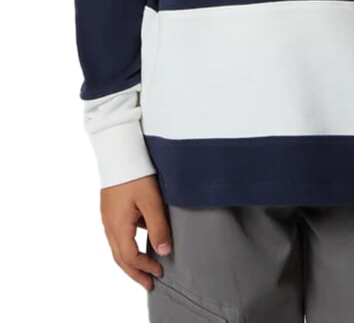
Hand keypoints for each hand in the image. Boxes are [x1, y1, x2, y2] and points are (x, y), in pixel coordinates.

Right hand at [100, 174, 172, 290]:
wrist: (119, 151)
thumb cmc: (136, 173)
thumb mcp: (152, 200)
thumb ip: (158, 227)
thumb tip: (164, 252)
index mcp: (118, 226)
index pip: (130, 257)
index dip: (144, 268)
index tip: (159, 272)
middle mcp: (109, 225)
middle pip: (120, 258)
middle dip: (134, 272)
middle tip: (148, 284)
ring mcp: (108, 217)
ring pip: (117, 247)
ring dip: (130, 260)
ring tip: (144, 267)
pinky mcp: (110, 208)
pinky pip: (117, 234)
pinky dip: (127, 245)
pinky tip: (141, 239)